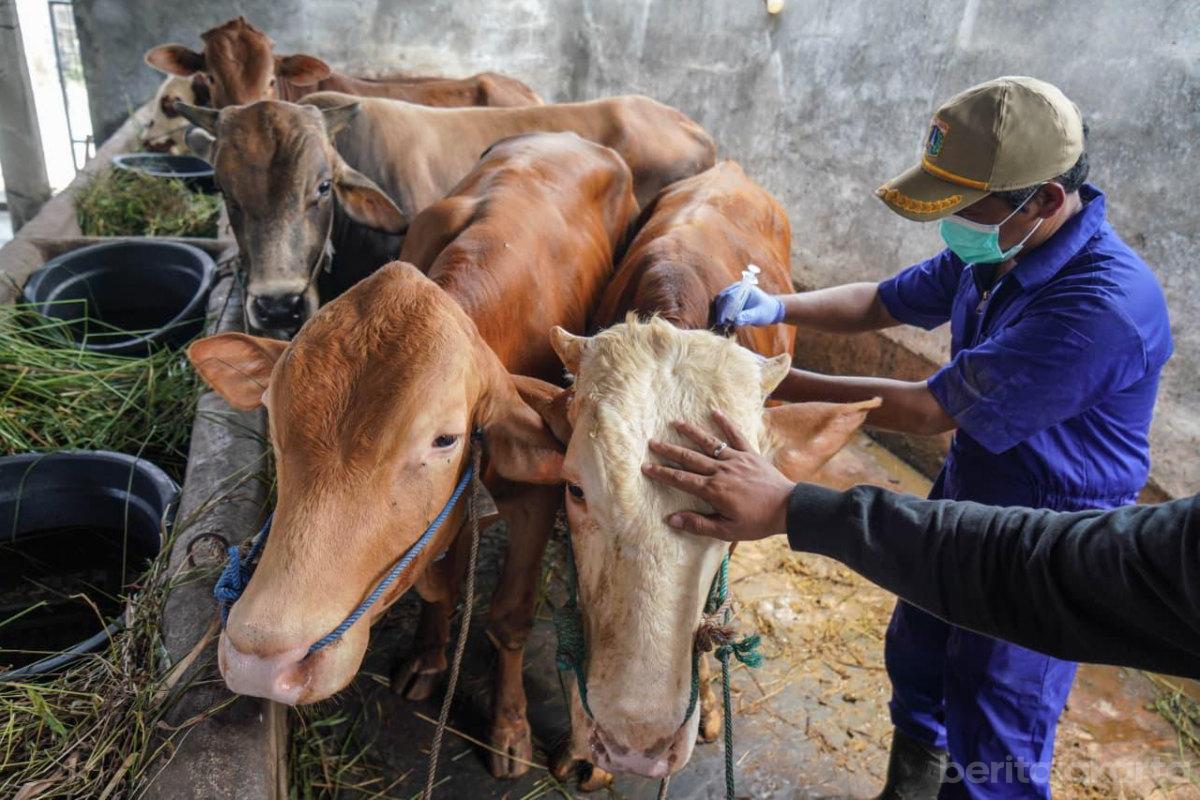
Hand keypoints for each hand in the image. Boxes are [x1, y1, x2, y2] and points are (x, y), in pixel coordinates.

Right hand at [641, 410, 794, 541]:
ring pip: (709, 443)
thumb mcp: (727, 530)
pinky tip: (715, 411)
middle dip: (669, 450)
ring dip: (691, 432)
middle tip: (652, 442)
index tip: (646, 467)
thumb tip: (671, 519)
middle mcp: (721, 471)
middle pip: (690, 458)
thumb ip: (699, 524)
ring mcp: (736, 460)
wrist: (788, 508)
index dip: (662, 473)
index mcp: (713, 490)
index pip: (682, 480)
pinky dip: (726, 423)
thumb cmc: (757, 522)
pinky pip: (736, 436)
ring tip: (676, 423)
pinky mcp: (750, 454)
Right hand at [713, 283, 784, 327]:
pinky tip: (724, 322)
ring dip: (720, 312)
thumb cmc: (767, 311)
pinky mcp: (731, 300)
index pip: (730, 296)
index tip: (722, 320)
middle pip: (722, 298)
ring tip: (722, 324)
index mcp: (745, 288)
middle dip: (720, 311)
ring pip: (720, 302)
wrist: (771, 310)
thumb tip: (736, 320)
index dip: (724, 309)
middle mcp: (737, 288)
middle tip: (720, 323)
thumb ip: (748, 317)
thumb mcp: (759, 315)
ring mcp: (733, 293)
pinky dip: (722, 313)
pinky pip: (722, 306)